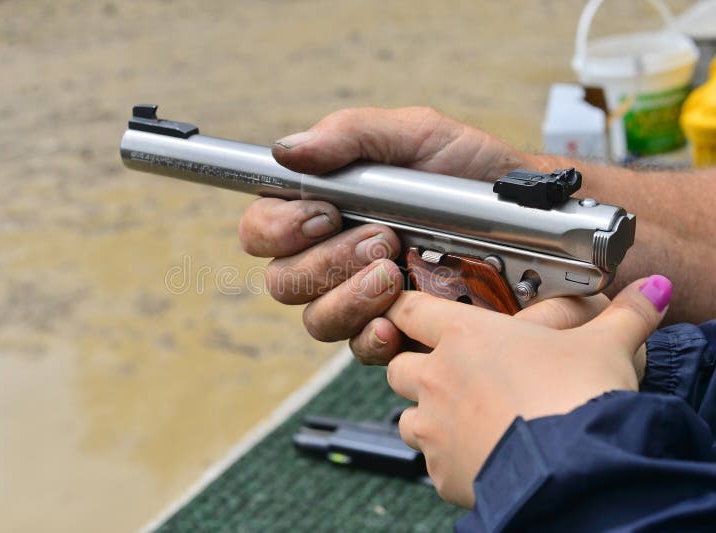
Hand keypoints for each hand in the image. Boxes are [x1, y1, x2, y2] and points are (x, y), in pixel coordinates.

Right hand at [239, 107, 533, 360]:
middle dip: (325, 261)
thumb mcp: (417, 136)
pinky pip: (360, 349)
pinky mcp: (396, 333)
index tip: (321, 214)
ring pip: (316, 319)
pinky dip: (374, 335)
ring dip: (350, 296)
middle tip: (380, 239)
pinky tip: (398, 319)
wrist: (537, 221)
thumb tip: (287, 150)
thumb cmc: (472, 174)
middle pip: (283, 281)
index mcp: (328, 209)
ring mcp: (363, 300)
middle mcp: (335, 259)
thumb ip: (351, 136)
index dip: (275, 228)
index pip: (263, 229)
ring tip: (396, 270)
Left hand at [385, 275, 671, 507]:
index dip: (404, 307)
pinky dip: (446, 457)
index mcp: (466, 336)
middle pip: (398, 364)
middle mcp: (439, 376)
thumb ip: (625, 315)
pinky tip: (477, 455)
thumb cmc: (580, 398)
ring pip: (406, 415)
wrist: (576, 468)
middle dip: (416, 367)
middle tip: (447, 373)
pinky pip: (430, 460)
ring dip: (426, 414)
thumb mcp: (607, 346)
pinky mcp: (441, 468)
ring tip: (460, 419)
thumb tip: (650, 292)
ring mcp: (434, 425)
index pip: (410, 309)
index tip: (403, 308)